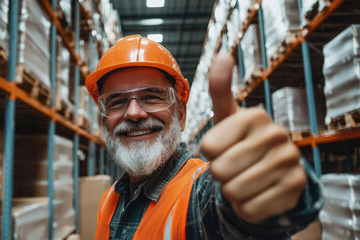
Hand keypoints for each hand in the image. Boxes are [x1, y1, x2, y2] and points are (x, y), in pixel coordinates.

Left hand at [200, 53, 306, 223]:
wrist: (272, 169)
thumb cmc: (241, 141)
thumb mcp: (228, 116)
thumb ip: (220, 88)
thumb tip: (223, 55)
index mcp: (254, 116)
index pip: (209, 148)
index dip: (210, 153)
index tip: (224, 147)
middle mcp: (276, 135)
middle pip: (220, 171)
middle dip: (221, 174)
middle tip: (235, 166)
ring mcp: (290, 162)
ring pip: (234, 193)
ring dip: (232, 191)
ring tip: (245, 177)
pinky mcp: (295, 188)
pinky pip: (250, 210)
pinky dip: (246, 207)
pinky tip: (257, 192)